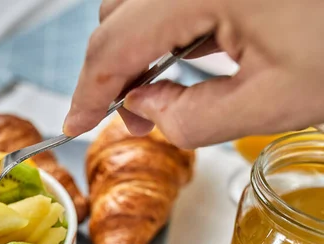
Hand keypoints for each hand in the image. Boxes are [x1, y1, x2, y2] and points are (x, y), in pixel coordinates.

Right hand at [63, 0, 323, 148]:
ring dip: (137, 49)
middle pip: (115, 18)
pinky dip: (166, 28)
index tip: (74, 123)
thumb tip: (147, 110)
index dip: (87, 93)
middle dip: (113, 74)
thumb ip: (194, 118)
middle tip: (132, 115)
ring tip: (164, 89)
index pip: (113, 45)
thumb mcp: (278, 100)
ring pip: (137, 3)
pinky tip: (192, 53)